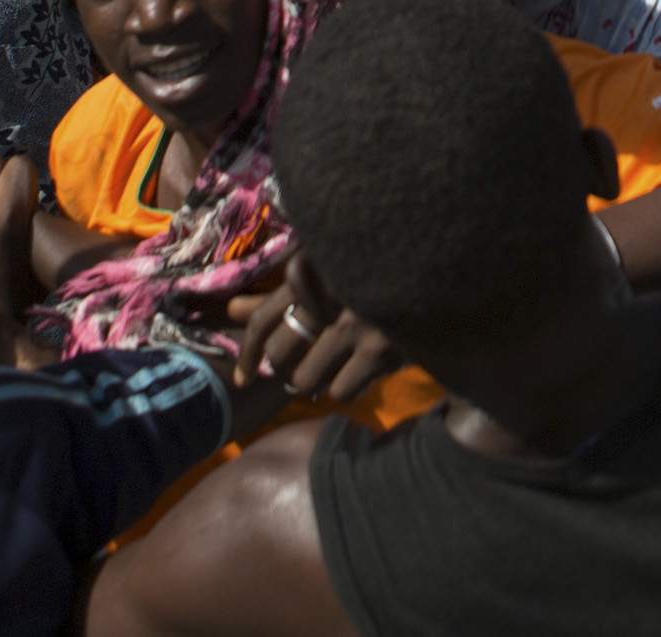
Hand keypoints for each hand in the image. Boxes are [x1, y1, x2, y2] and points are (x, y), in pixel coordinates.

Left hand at [228, 258, 402, 405]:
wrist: (429, 273)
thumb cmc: (367, 272)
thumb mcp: (322, 274)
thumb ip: (278, 296)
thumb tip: (231, 312)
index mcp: (312, 269)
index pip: (262, 320)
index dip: (246, 353)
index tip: (242, 378)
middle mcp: (328, 295)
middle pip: (279, 354)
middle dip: (283, 370)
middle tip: (294, 371)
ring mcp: (355, 324)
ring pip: (305, 379)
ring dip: (312, 383)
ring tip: (326, 372)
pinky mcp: (380, 349)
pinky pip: (340, 391)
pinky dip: (344, 389)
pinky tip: (356, 374)